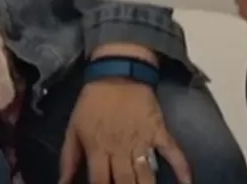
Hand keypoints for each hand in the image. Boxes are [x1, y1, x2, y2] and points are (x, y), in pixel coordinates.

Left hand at [59, 80, 190, 183]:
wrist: (116, 73)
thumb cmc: (92, 102)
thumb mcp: (74, 127)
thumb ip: (69, 157)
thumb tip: (62, 183)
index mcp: (97, 146)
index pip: (100, 182)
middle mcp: (120, 148)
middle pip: (126, 183)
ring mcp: (142, 142)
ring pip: (148, 177)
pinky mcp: (160, 133)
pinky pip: (175, 155)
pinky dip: (183, 170)